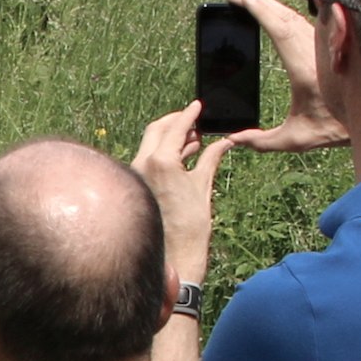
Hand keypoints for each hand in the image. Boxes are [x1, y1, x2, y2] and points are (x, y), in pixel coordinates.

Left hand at [130, 101, 228, 277]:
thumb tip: (223, 142)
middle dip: (175, 121)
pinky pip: (149, 159)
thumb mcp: (203, 185)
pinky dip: (164, 152)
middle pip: (156, 130)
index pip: (174, 128)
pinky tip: (182, 154)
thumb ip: (211, 157)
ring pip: (150, 144)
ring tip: (193, 137)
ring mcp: (136, 175)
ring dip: (170, 137)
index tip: (198, 105)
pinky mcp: (136, 185)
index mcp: (159, 162)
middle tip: (193, 118)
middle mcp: (141, 165)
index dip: (189, 114)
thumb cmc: (191, 226)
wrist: (175, 255)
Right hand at [226, 0, 347, 151]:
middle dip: (258, 1)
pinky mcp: (333, 43)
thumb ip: (263, 141)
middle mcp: (315, 49)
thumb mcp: (297, 138)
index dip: (256, 7)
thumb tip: (234, 139)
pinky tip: (277, 14)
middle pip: (284, 14)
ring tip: (252, 2)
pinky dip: (288, 14)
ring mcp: (326, 43)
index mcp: (303, 67)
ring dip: (273, 6)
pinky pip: (307, 21)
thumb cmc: (338, 126)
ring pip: (296, 15)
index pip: (278, 25)